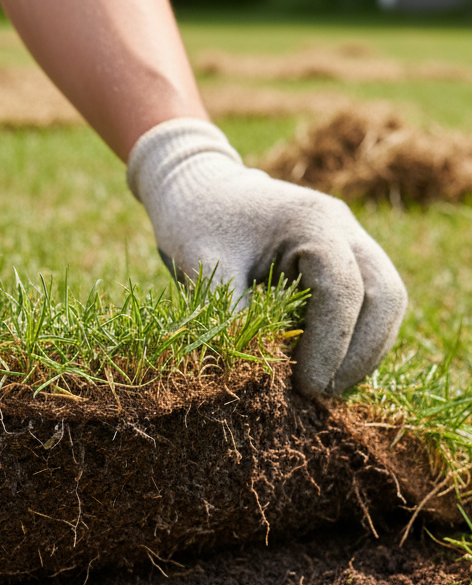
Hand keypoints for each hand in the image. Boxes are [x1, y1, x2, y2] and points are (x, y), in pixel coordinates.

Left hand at [127, 118, 407, 395]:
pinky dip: (356, 340)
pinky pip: (371, 304)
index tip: (306, 388)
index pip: (342, 289)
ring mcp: (352, 241)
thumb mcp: (204, 267)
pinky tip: (327, 370)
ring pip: (387, 302)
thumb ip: (233, 315)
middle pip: (385, 296)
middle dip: (361, 353)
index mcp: (312, 221)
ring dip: (365, 351)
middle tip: (323, 396)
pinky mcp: (347, 260)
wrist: (201, 188)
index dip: (331, 345)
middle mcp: (344, 227)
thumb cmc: (197, 222)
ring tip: (326, 390)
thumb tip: (261, 377)